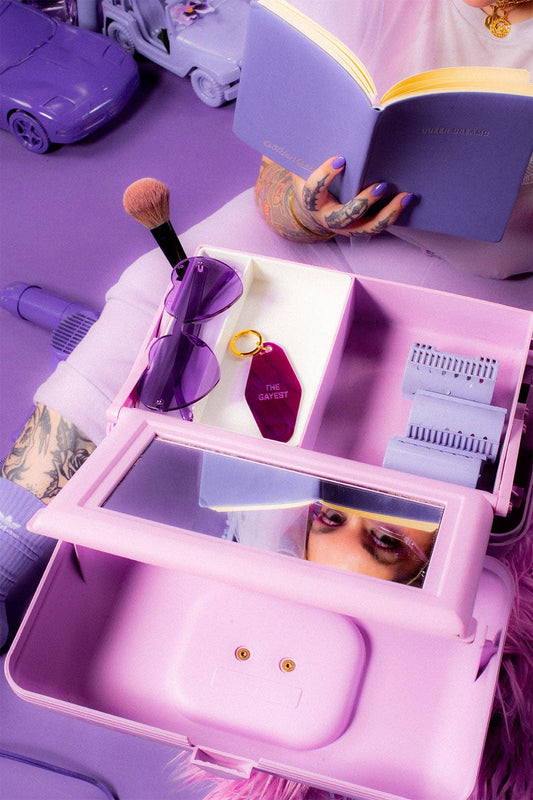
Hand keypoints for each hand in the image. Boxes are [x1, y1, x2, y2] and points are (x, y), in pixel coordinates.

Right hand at [291, 155, 414, 237]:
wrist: (314, 212)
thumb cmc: (314, 181)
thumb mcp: (309, 168)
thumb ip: (319, 151)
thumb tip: (341, 120)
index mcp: (312, 202)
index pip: (314, 190)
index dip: (325, 176)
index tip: (340, 159)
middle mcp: (328, 218)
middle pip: (345, 216)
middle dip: (364, 201)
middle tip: (381, 186)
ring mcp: (346, 228)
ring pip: (368, 227)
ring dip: (387, 213)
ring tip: (404, 196)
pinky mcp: (360, 229)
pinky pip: (378, 226)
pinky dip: (394, 214)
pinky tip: (406, 200)